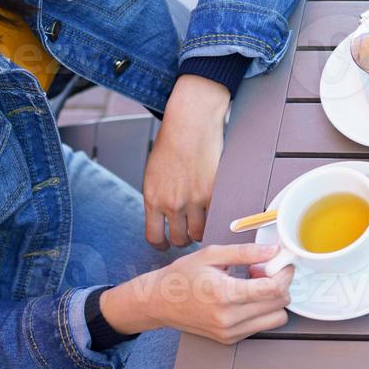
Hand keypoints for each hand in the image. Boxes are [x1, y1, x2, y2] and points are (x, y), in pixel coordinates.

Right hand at [99, 243, 292, 344]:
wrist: (158, 302)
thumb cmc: (182, 276)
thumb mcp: (212, 255)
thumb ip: (246, 252)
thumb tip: (274, 250)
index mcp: (225, 294)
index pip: (273, 289)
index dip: (285, 274)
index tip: (282, 264)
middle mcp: (229, 318)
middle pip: (279, 305)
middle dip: (281, 285)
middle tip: (265, 272)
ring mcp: (229, 332)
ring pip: (276, 319)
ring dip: (274, 301)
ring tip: (254, 285)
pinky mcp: (229, 339)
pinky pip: (261, 326)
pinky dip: (262, 311)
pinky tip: (245, 297)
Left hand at [143, 74, 229, 249]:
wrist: (190, 124)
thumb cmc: (171, 144)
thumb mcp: (153, 175)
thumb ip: (158, 198)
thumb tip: (165, 217)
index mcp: (153, 199)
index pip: (154, 237)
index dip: (161, 244)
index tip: (166, 244)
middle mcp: (172, 203)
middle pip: (180, 239)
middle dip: (184, 238)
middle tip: (188, 232)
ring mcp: (194, 200)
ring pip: (200, 233)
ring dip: (201, 231)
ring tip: (202, 222)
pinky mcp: (214, 193)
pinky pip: (216, 217)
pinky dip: (215, 216)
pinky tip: (214, 210)